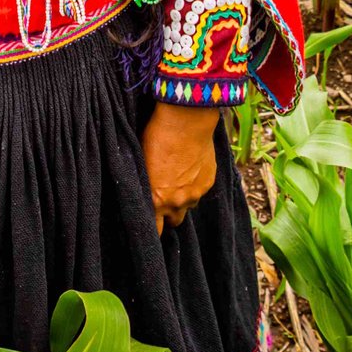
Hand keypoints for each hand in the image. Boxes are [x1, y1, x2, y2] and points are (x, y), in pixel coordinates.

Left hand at [143, 102, 220, 232]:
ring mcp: (195, 193)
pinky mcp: (208, 183)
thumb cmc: (158, 136)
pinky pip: (200, 191)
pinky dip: (194, 184)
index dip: (151, 230)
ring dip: (182, 198)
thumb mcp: (143, 162)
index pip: (154, 231)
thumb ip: (145, 186)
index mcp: (157, 200)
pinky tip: (189, 168)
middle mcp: (178, 202)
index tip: (148, 226)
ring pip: (188, 206)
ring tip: (177, 179)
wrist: (187, 120)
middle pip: (173, 222)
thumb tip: (143, 194)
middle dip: (168, 214)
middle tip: (163, 199)